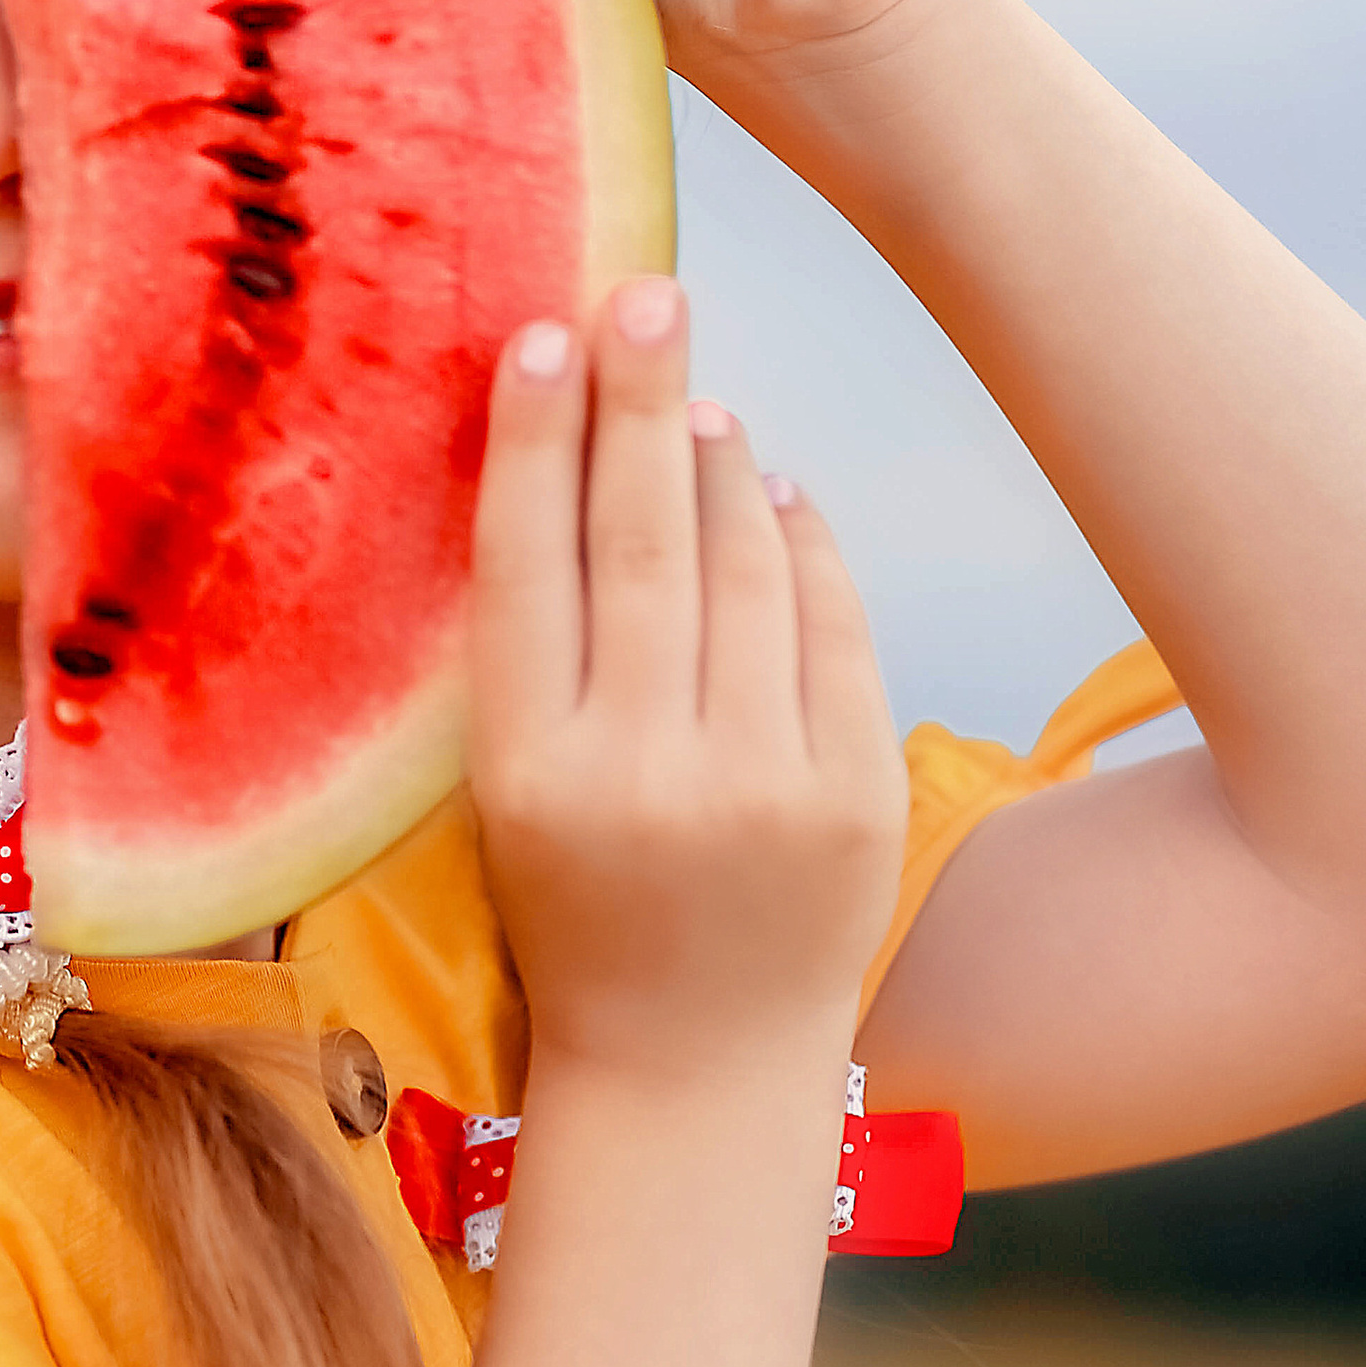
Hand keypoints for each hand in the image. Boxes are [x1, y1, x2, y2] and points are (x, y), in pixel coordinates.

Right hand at [468, 275, 907, 1082]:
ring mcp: (760, 784)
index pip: (528, 568)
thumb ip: (537, 658)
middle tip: (646, 296)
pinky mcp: (853, 794)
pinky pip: (832, 624)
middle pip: (642, 543)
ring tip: (697, 402)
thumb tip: (597, 465)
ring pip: (743, 568)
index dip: (534, 442)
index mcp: (530, 776)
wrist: (692, 1070)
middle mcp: (644, 774)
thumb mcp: (512, 802)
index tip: (541, 336)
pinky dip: (802, 544)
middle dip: (643, 403)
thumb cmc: (578, 916)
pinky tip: (773, 494)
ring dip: (722, 465)